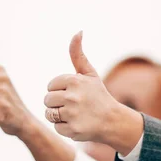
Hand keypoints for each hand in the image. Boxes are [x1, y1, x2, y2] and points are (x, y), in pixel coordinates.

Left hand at [45, 32, 143, 153]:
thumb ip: (78, 54)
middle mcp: (72, 96)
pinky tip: (77, 124)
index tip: (74, 94)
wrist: (113, 121)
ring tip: (74, 114)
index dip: (60, 91)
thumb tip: (78, 31)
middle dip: (57, 103)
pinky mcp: (72, 129)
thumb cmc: (98, 96)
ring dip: (58, 116)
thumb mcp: (90, 74)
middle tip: (73, 106)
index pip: (50, 86)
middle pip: (47, 100)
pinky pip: (56, 127)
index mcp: (74, 81)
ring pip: (49, 114)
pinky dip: (64, 128)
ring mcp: (72, 114)